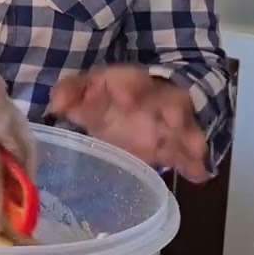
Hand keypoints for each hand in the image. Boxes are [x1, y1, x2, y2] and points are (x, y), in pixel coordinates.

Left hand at [49, 66, 209, 181]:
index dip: (130, 87)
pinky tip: (198, 174)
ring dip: (189, 139)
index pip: (131, 80)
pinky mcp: (175, 145)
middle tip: (173, 121)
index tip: (126, 98)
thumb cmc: (105, 98)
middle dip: (172, 110)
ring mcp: (168, 123)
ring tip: (195, 152)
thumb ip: (70, 94)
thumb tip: (55, 104)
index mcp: (129, 83)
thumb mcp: (87, 91)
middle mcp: (154, 101)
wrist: (135, 104)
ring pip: (185, 128)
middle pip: (169, 102)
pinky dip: (194, 164)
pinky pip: (188, 154)